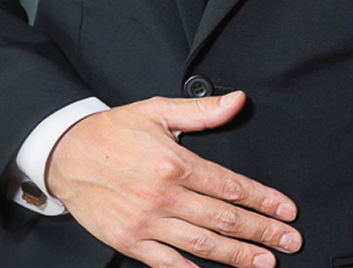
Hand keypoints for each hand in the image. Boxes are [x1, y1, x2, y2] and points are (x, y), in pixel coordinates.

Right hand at [44, 91, 300, 267]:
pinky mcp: (130, 241)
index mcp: (175, 163)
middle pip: (224, 219)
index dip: (263, 200)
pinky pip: (167, 263)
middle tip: (289, 241)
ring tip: (265, 262)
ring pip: (202, 244)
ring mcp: (147, 222)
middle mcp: (164, 195)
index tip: (286, 211)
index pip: (231, 187)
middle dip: (262, 231)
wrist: (64, 154)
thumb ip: (201, 111)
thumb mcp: (157, 111)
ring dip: (237, 256)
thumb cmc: (110, 133)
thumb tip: (237, 101)